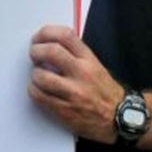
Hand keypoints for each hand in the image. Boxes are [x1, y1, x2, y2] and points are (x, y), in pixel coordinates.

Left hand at [28, 25, 123, 144]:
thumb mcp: (96, 66)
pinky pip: (38, 96)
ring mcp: (72, 92)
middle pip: (50, 52)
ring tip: (38, 75)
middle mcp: (81, 73)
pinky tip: (38, 89)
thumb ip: (76, 54)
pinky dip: (33, 90)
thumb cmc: (105, 93)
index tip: (38, 38)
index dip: (46, 33)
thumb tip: (50, 44)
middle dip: (35, 51)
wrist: (118, 118)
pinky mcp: (64, 110)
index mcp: (89, 60)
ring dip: (34, 74)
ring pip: (40, 75)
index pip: (65, 36)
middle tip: (34, 54)